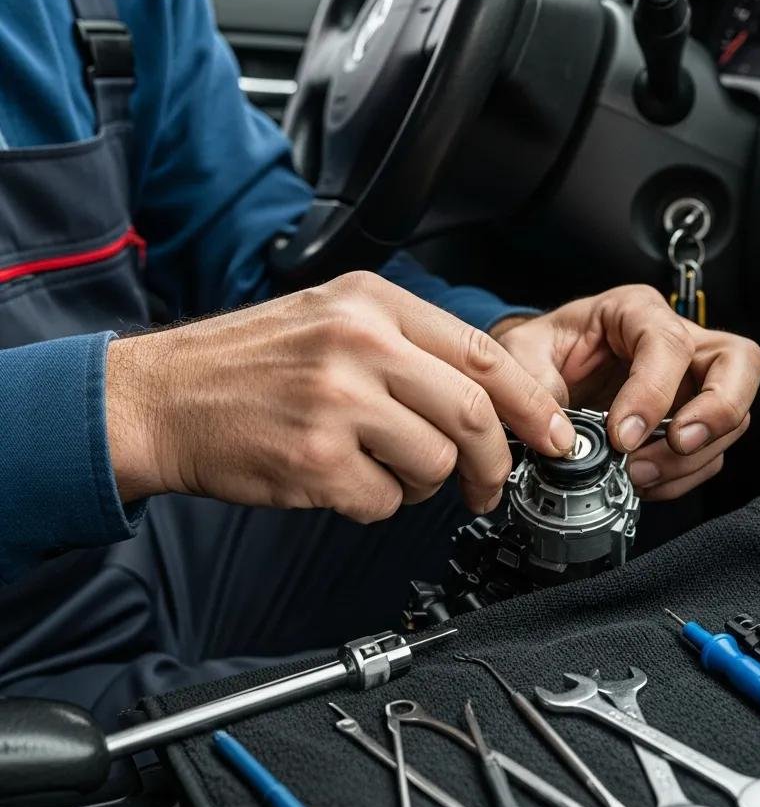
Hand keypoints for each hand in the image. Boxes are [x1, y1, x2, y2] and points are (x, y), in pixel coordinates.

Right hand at [105, 272, 576, 521]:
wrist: (160, 399)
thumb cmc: (247, 366)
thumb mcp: (331, 321)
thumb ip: (408, 348)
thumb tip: (485, 397)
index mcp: (371, 303)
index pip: (482, 353)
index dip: (530, 402)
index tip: (552, 435)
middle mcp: (358, 343)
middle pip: (473, 413)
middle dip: (494, 463)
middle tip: (489, 486)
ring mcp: (336, 400)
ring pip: (436, 463)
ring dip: (422, 484)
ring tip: (382, 470)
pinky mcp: (314, 458)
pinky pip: (386, 501)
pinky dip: (374, 503)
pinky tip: (341, 481)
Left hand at [495, 286, 759, 500]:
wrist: (544, 368)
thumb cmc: (544, 349)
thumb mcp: (523, 351)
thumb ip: (534, 382)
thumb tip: (561, 429)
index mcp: (636, 312)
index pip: (668, 343)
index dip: (653, 392)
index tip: (622, 435)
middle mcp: (678, 341)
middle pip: (739, 364)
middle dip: (716, 413)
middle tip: (679, 445)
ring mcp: (692, 383)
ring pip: (733, 416)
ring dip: (691, 457)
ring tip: (638, 474)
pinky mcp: (690, 421)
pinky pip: (709, 453)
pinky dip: (681, 477)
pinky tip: (644, 480)